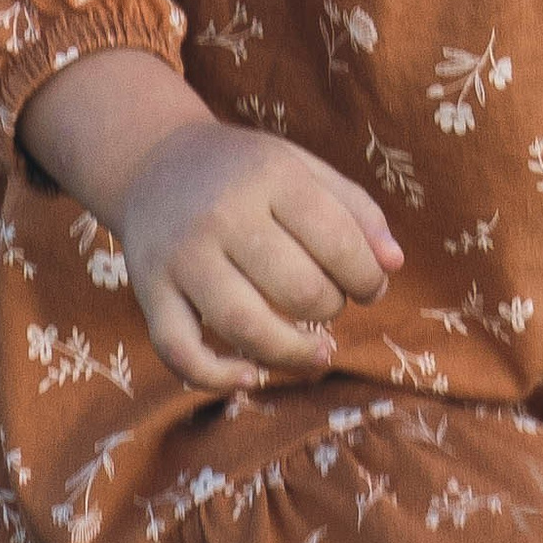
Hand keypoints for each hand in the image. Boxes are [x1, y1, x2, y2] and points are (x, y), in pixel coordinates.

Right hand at [120, 117, 403, 391]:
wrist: (155, 164)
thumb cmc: (246, 172)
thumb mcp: (303, 168)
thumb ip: (356, 210)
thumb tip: (393, 266)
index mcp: (270, 174)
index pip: (335, 238)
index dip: (366, 275)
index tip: (372, 287)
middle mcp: (222, 214)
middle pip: (296, 287)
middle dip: (332, 308)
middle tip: (334, 305)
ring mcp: (181, 256)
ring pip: (244, 326)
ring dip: (292, 352)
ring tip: (318, 353)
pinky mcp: (148, 292)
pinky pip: (179, 351)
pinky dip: (216, 377)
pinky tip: (250, 376)